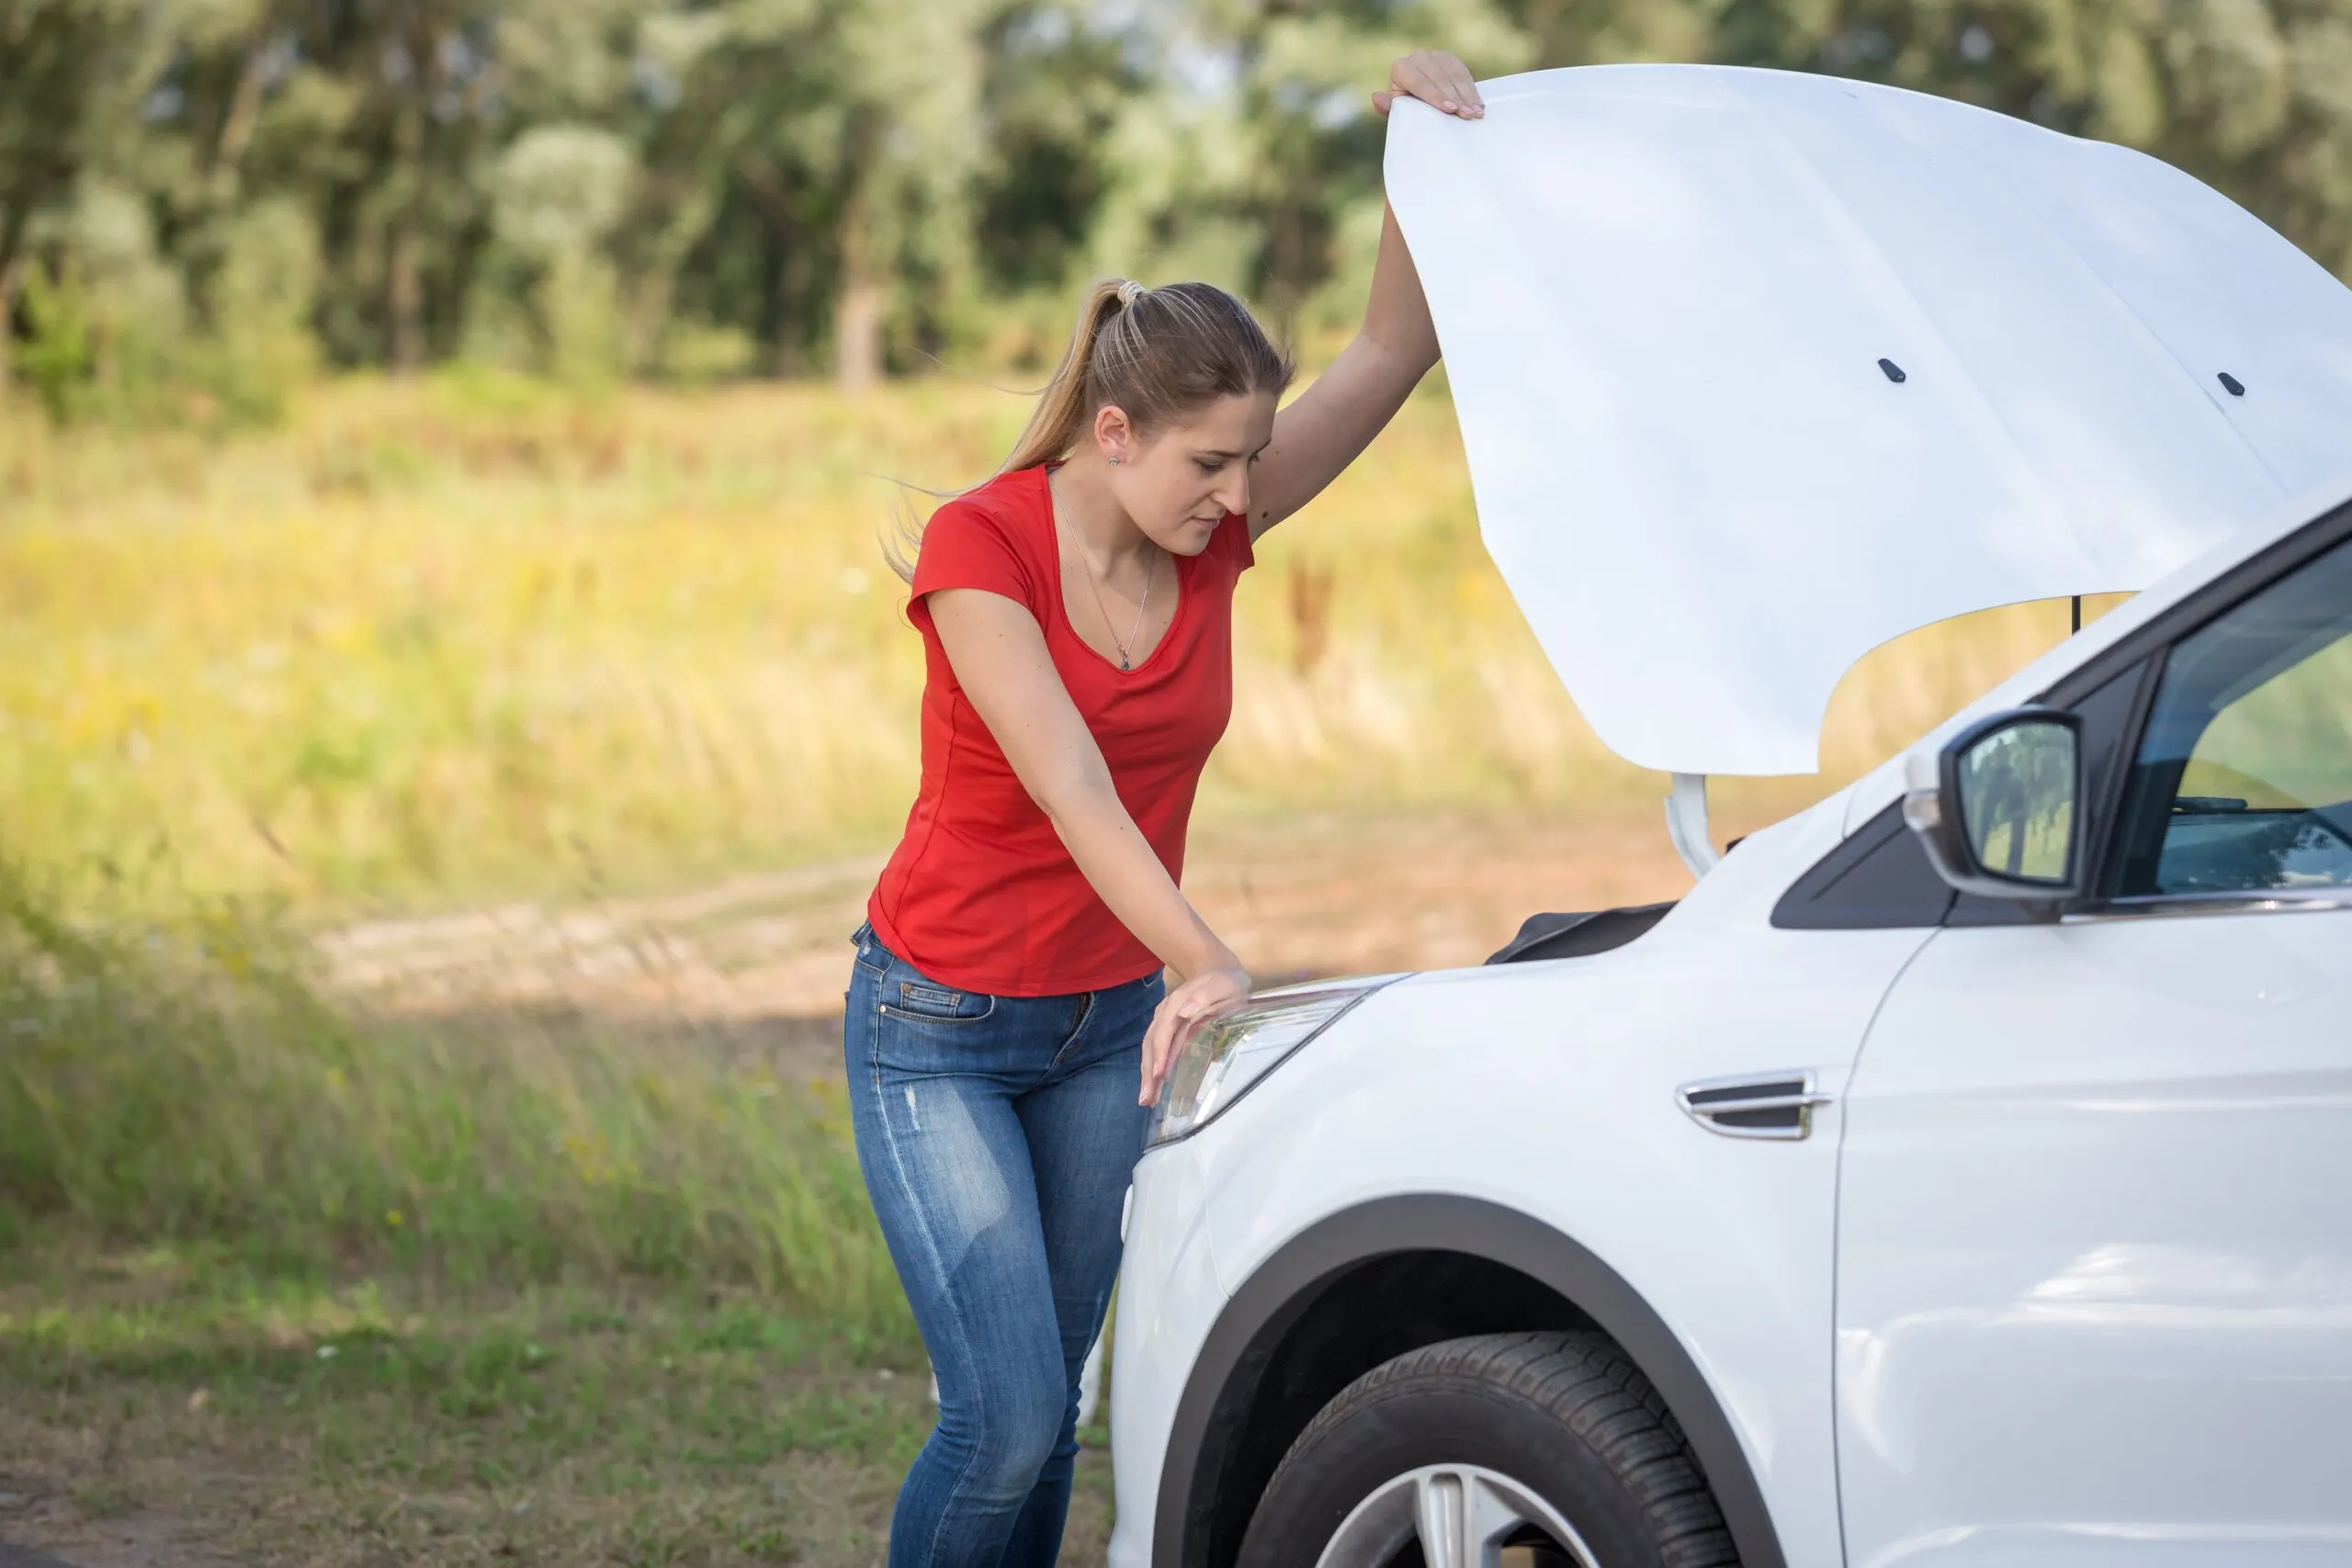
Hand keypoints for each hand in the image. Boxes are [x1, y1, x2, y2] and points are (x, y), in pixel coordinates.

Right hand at [1140, 966, 1251, 1106]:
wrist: (1217, 970)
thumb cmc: (1225, 982)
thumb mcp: (1223, 985)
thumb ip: (1205, 996)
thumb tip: (1183, 1012)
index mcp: (1178, 1002)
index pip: (1164, 1031)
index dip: (1160, 1054)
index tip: (1158, 1076)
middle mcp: (1165, 1012)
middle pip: (1151, 1043)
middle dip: (1147, 1072)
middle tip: (1146, 1099)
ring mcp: (1164, 1019)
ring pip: (1150, 1048)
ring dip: (1146, 1074)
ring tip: (1146, 1099)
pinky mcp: (1167, 1027)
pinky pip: (1155, 1048)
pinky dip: (1152, 1067)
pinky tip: (1153, 1085)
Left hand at [1373, 49, 1484, 119]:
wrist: (1416, 94)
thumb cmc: (1404, 106)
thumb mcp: (1395, 108)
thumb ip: (1387, 106)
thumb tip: (1376, 98)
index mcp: (1401, 68)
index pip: (1420, 82)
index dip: (1436, 96)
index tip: (1450, 110)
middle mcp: (1417, 57)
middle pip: (1439, 78)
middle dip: (1456, 98)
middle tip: (1468, 115)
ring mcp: (1435, 55)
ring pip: (1453, 74)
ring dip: (1467, 94)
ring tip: (1476, 112)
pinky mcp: (1449, 57)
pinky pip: (1463, 71)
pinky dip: (1471, 88)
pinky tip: (1478, 103)